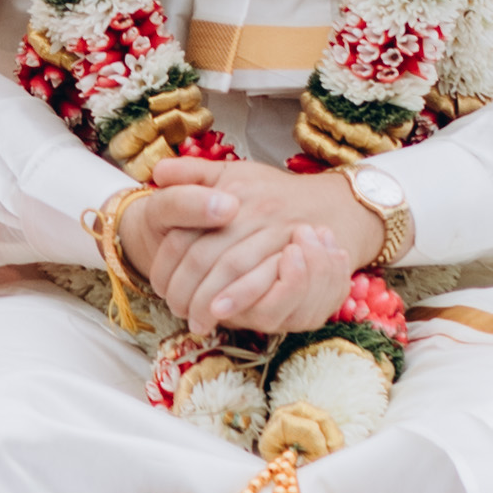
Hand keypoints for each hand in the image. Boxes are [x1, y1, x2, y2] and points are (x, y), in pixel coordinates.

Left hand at [124, 160, 386, 332]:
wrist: (334, 204)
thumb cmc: (274, 193)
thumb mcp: (234, 173)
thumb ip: (195, 173)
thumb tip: (158, 173)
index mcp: (231, 189)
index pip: (187, 231)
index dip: (167, 263)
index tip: (158, 285)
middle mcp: (254, 209)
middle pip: (206, 253)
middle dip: (185, 287)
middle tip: (174, 308)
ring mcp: (277, 230)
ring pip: (233, 267)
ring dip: (208, 298)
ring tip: (194, 319)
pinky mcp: (300, 253)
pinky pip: (266, 281)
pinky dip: (241, 298)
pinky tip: (224, 313)